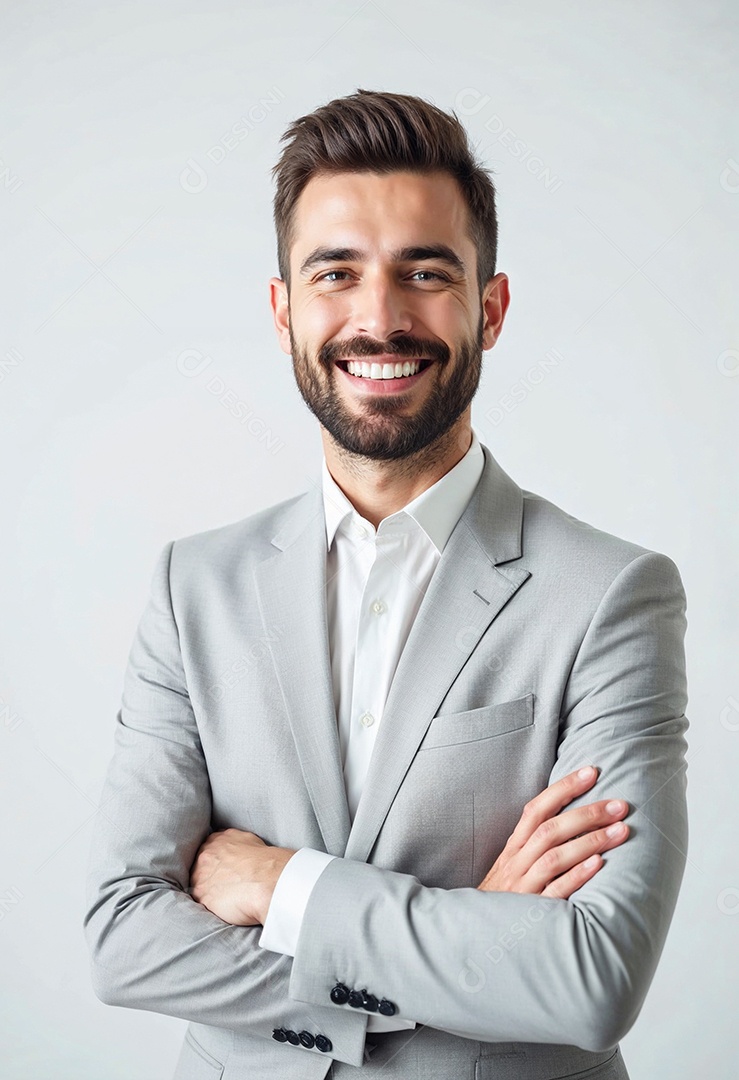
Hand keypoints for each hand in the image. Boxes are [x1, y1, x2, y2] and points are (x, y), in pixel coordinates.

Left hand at [188, 829, 295, 925]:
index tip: (223, 870)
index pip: (208, 849)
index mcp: (218, 840)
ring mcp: (201, 874)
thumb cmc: (265, 864)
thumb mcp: (250, 840)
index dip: (215, 861)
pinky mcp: (202, 894)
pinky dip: (210, 905)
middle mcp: (206, 855)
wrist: (268, 881)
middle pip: (199, 866)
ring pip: (198, 883)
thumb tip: (234, 850)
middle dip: (209, 874)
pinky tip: (223, 906)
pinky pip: (200, 901)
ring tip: (225, 898)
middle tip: (225, 885)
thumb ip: (235, 843)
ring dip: (208, 890)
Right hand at [477, 766, 628, 898]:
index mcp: (514, 846)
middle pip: (550, 829)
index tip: (592, 772)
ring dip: (590, 841)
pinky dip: (576, 876)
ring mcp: (523, 886)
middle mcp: (517, 861)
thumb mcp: (514, 864)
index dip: (564, 788)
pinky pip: (555, 891)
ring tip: (621, 831)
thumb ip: (536, 843)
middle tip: (620, 805)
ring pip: (554, 856)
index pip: (537, 808)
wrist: (476, 934)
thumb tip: (575, 817)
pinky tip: (599, 864)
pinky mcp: (532, 911)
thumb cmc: (506, 896)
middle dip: (587, 814)